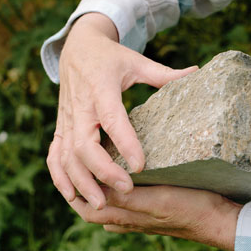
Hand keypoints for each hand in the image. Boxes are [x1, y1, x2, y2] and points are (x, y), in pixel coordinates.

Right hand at [46, 13, 197, 208]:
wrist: (76, 47)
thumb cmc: (111, 57)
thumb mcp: (137, 61)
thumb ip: (165, 74)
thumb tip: (197, 72)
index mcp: (101, 88)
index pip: (112, 119)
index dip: (125, 143)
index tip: (140, 166)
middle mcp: (81, 107)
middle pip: (83, 145)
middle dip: (102, 171)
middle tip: (126, 191)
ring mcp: (67, 119)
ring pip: (66, 155)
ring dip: (80, 182)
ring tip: (100, 204)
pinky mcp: (60, 127)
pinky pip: (54, 156)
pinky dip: (59, 177)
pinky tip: (72, 196)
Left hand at [69, 185, 241, 250]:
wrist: (219, 221)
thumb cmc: (190, 209)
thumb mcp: (157, 200)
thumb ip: (127, 200)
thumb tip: (95, 193)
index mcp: (127, 217)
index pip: (87, 211)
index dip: (73, 195)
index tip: (66, 170)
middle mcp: (132, 220)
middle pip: (96, 211)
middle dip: (83, 194)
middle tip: (77, 167)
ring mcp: (145, 218)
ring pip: (112, 209)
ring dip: (101, 194)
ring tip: (97, 171)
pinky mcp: (158, 211)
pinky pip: (130, 204)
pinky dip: (120, 193)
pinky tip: (128, 179)